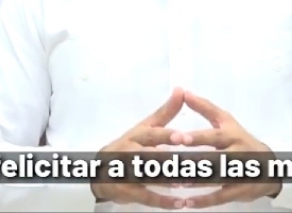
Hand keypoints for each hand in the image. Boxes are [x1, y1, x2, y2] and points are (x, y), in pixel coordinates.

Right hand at [91, 88, 188, 209]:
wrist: (101, 169)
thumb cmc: (130, 144)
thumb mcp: (146, 127)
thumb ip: (165, 112)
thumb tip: (181, 90)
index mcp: (137, 136)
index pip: (153, 135)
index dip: (168, 136)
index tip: (184, 138)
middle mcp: (130, 153)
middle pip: (149, 157)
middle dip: (168, 161)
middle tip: (190, 164)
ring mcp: (127, 173)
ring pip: (147, 177)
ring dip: (167, 181)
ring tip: (186, 184)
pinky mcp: (127, 191)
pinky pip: (146, 197)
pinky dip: (163, 201)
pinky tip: (180, 203)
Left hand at [180, 92, 280, 208]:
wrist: (269, 166)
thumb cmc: (241, 140)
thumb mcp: (227, 122)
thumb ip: (205, 108)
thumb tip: (184, 92)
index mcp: (232, 136)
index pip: (213, 136)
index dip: (196, 137)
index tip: (178, 138)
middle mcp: (237, 154)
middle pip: (214, 159)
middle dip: (193, 162)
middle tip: (172, 163)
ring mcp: (239, 174)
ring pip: (216, 178)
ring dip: (196, 181)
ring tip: (176, 183)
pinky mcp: (238, 191)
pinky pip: (220, 197)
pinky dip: (203, 201)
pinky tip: (187, 203)